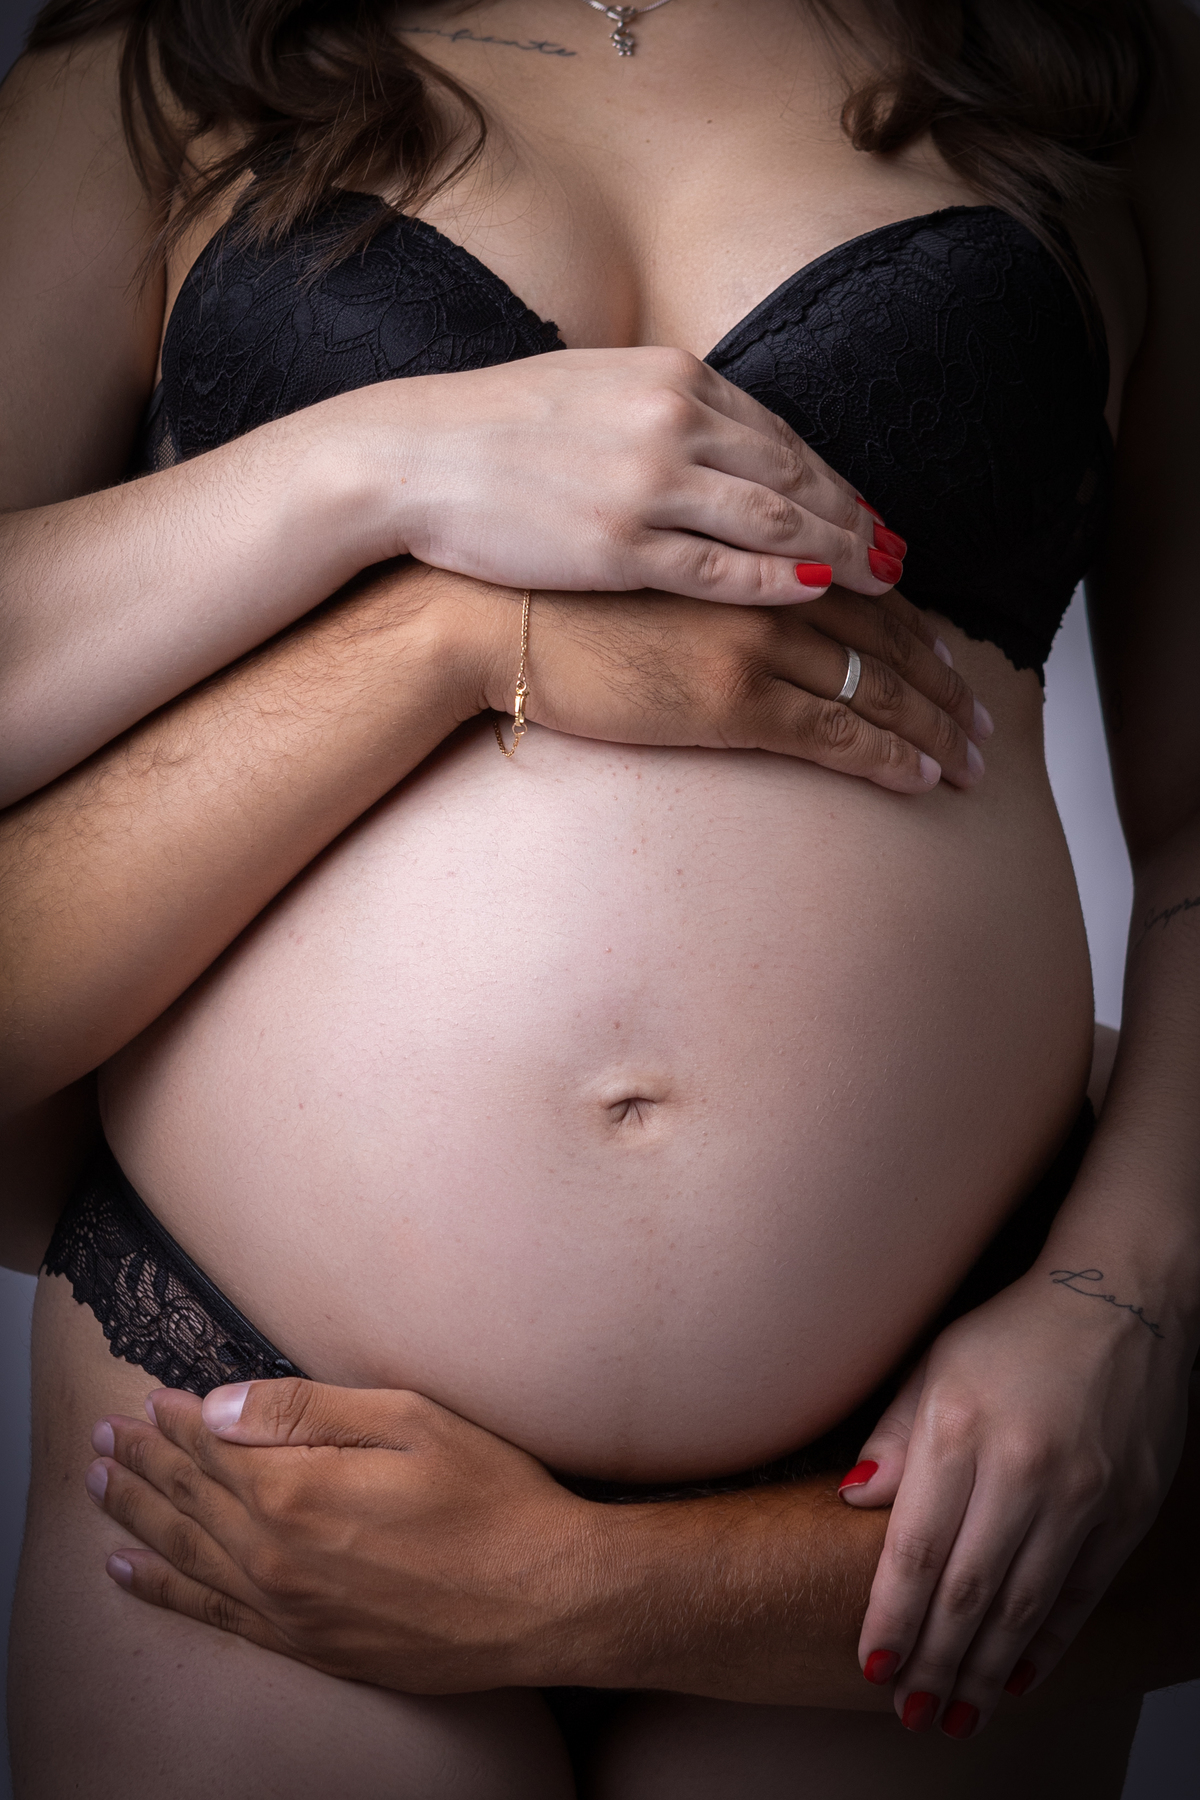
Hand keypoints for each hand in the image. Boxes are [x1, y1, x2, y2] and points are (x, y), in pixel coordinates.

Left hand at [86, 1379, 608, 1692]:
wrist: (546, 1600)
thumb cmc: (491, 1498)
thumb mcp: (411, 1421)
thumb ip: (308, 1411)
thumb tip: (218, 1404)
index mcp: (298, 1490)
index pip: (214, 1444)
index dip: (177, 1418)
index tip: (149, 1398)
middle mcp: (276, 1556)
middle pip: (190, 1498)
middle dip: (142, 1461)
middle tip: (102, 1434)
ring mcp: (288, 1610)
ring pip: (188, 1555)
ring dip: (137, 1516)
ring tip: (98, 1485)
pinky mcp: (309, 1647)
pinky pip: (213, 1617)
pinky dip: (164, 1592)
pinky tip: (130, 1572)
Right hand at [351, 346, 904, 601]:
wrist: (410, 458)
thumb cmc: (494, 430)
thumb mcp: (594, 390)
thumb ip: (663, 409)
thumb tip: (717, 439)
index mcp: (671, 377)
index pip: (781, 434)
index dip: (836, 481)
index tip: (869, 514)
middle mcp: (672, 422)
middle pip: (796, 476)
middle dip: (856, 519)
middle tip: (900, 558)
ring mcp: (648, 485)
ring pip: (775, 522)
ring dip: (838, 554)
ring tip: (880, 585)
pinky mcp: (618, 547)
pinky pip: (721, 569)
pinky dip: (779, 582)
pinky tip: (818, 599)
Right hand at [451, 572, 988, 793]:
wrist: (492, 615)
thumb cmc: (555, 595)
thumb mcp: (644, 565)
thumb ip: (704, 583)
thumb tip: (731, 617)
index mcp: (752, 555)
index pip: (863, 596)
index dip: (921, 635)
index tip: (954, 667)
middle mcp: (768, 591)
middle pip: (889, 641)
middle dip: (947, 689)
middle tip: (985, 725)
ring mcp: (754, 645)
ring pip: (877, 690)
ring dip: (935, 730)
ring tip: (971, 764)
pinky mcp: (730, 702)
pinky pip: (835, 734)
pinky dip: (888, 757)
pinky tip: (921, 778)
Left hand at [838, 1271, 1190, 1736]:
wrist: (1121, 1300)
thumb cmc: (1012, 1332)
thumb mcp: (936, 1364)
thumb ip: (894, 1437)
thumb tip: (852, 1501)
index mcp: (960, 1427)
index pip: (916, 1548)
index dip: (892, 1617)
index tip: (871, 1665)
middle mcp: (1023, 1467)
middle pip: (968, 1592)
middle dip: (934, 1664)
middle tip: (909, 1712)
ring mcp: (1083, 1493)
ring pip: (1024, 1607)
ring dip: (986, 1672)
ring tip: (957, 1715)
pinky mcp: (1126, 1510)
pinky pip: (1080, 1595)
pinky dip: (1046, 1644)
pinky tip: (1019, 1679)